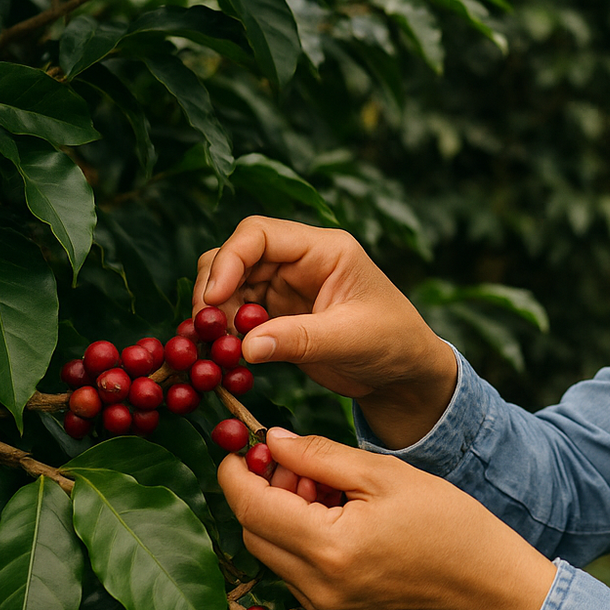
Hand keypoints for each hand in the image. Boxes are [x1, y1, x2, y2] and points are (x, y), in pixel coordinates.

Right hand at [194, 216, 456, 446]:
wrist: (404, 375)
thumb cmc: (393, 344)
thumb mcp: (351, 339)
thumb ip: (299, 340)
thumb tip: (245, 346)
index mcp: (324, 250)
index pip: (260, 234)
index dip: (229, 260)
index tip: (214, 299)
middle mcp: (300, 262)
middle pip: (235, 257)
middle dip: (213, 289)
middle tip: (206, 330)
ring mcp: (285, 289)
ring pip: (230, 288)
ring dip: (216, 316)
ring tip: (216, 350)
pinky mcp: (277, 317)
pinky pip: (237, 318)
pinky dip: (225, 336)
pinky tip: (226, 359)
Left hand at [219, 428, 557, 609]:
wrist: (483, 581)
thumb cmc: (445, 520)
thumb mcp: (383, 473)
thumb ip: (319, 454)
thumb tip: (270, 440)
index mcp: (330, 547)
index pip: (252, 507)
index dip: (235, 472)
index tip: (238, 446)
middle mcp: (317, 586)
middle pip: (254, 531)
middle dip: (264, 490)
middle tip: (302, 463)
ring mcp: (323, 607)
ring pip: (271, 552)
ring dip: (283, 515)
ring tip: (330, 490)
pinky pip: (294, 571)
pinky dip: (300, 539)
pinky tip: (338, 518)